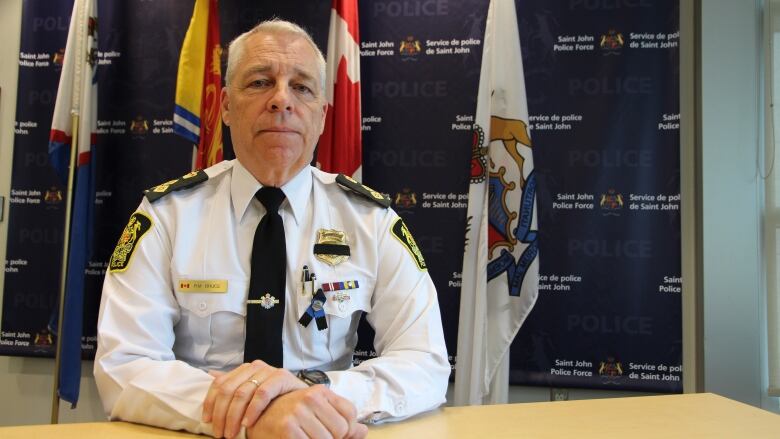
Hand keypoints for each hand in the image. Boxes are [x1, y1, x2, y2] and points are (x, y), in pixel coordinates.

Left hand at [202, 360, 306, 437]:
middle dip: (221, 414)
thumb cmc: (275, 399)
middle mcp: (255, 366)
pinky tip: (248, 423)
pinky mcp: (282, 377)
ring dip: (234, 416)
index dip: (210, 402)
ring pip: (242, 393)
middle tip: (220, 433)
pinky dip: (252, 410)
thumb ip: (233, 384)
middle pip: (229, 390)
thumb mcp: (251, 392)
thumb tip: (211, 374)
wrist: (303, 400)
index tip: (207, 421)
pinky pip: (262, 394)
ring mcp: (269, 370)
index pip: (219, 383)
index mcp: (244, 369)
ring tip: (232, 433)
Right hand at [247, 386, 367, 438]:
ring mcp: (299, 412)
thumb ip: (341, 422)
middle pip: (341, 430)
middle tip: (313, 437)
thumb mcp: (315, 413)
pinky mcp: (288, 428)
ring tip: (304, 438)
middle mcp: (311, 397)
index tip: (333, 433)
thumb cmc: (288, 416)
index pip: (350, 416)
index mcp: (320, 392)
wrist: (255, 418)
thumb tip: (363, 431)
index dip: (345, 431)